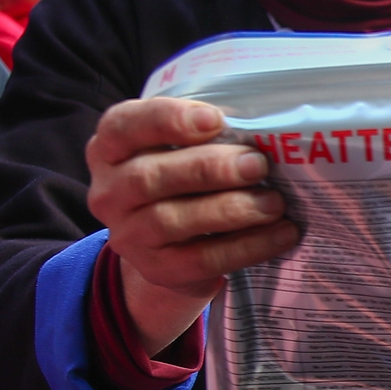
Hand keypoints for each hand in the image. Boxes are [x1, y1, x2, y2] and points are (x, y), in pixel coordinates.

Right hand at [86, 99, 299, 355]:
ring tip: (274, 202)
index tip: (215, 119)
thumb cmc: (184, 178)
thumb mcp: (180, 148)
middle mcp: (109, 191)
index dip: (167, 120)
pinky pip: (201, 259)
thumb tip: (262, 128)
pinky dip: (245, 247)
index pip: (124, 125)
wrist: (172, 246)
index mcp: (111, 147)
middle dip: (208, 168)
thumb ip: (205, 134)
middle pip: (149, 177)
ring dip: (230, 209)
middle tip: (258, 164)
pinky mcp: (156, 269)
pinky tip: (281, 234)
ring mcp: (128, 235)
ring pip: (171, 220)